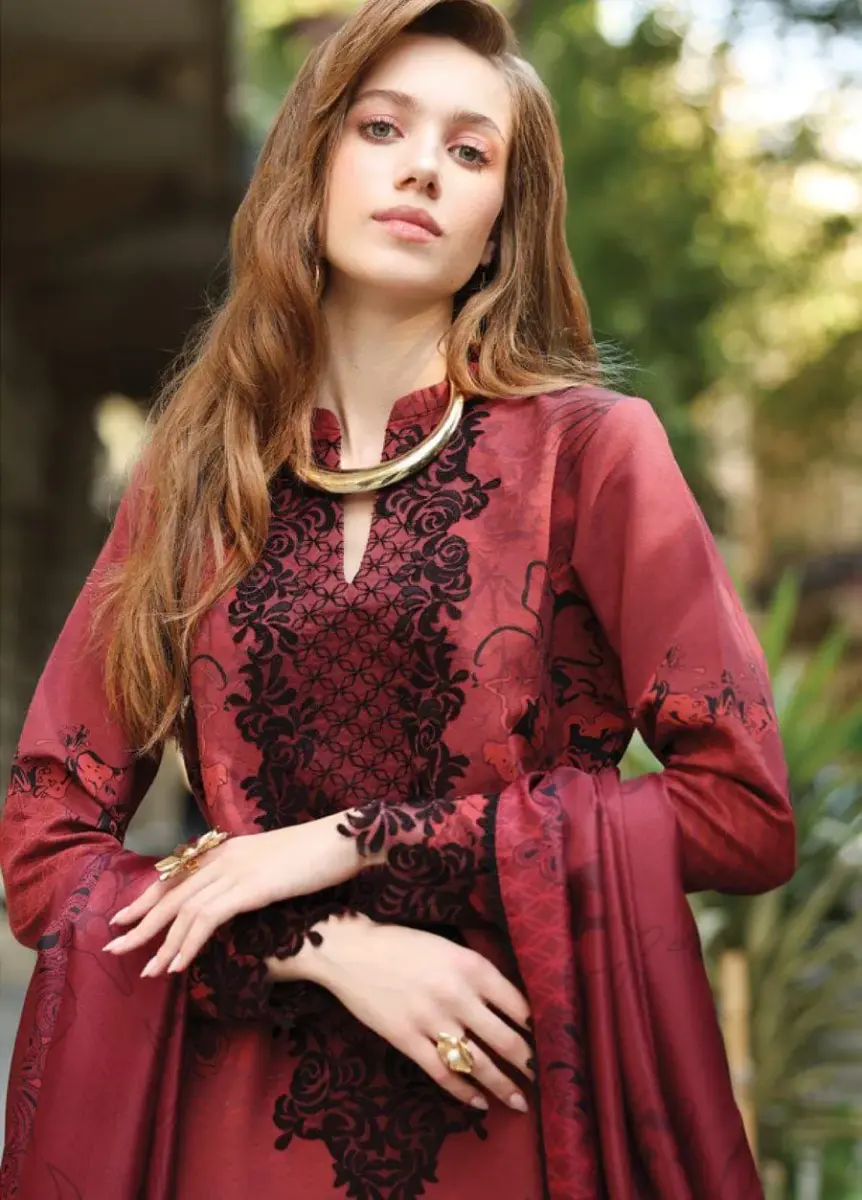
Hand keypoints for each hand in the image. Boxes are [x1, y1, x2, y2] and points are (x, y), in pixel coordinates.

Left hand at [102, 817, 358, 975]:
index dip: (149, 897)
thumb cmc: (321, 855)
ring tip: (147, 970)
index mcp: (229, 849)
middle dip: (140, 922)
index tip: (126, 916)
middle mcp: (225, 856)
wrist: (346, 840)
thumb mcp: (278, 864)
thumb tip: (244, 898)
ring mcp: (235, 870)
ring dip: (162, 943)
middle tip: (114, 947)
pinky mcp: (248, 887)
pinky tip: (178, 965)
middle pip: (171, 892)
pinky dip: (188, 944)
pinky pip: (206, 920)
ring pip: (183, 910)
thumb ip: (254, 878)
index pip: (178, 874)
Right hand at [273, 915, 534, 1112]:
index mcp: (471, 965)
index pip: (517, 1004)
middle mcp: (457, 995)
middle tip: (540, 1077)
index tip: (546, 1041)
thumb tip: (509, 1003)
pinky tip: (478, 1103)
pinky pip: (442, 1073)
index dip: (536, 1027)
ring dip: (502, 1086)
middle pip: (504, 1039)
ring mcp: (431, 1020)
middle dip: (526, 1063)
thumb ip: (477, 972)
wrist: (350, 951)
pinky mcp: (406, 1040)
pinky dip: (463, 1092)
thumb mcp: (449, 946)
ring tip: (519, 1101)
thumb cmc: (402, 944)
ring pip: (477, 1063)